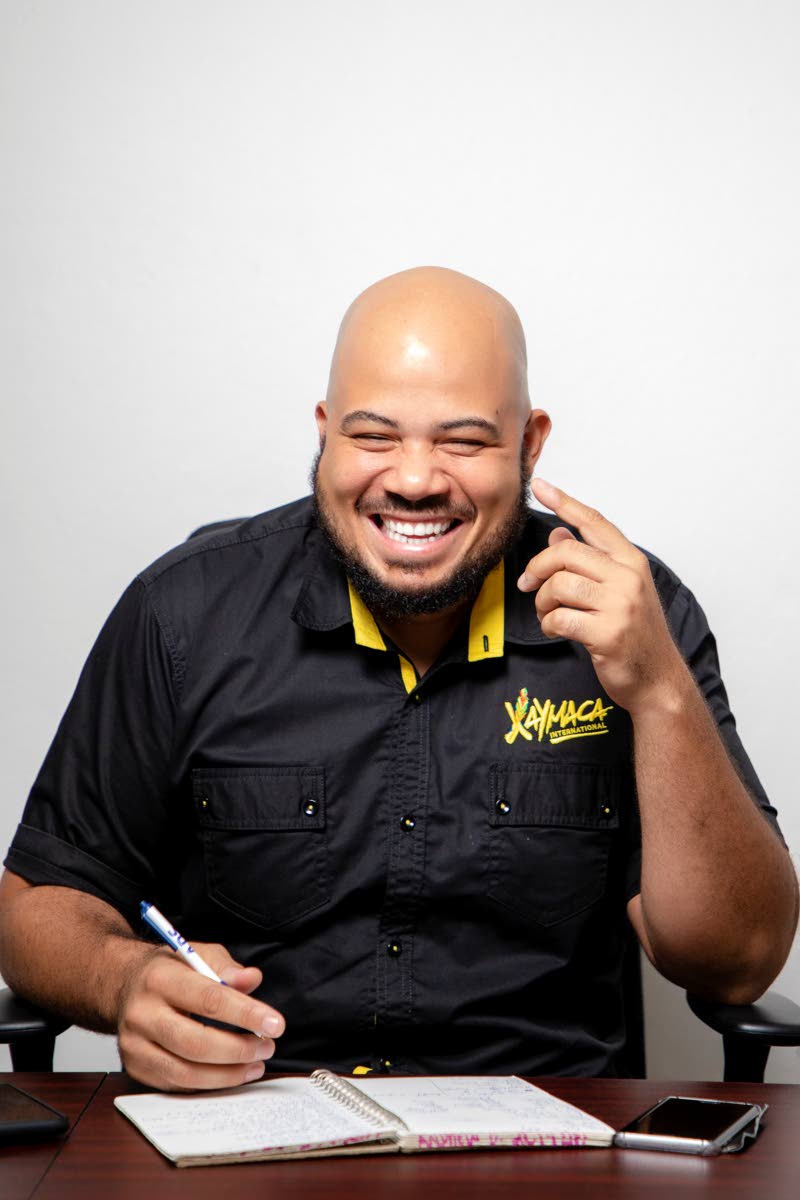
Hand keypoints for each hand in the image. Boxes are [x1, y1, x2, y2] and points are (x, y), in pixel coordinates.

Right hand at [116, 941, 284, 1090]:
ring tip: (256, 1063)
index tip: (275, 1024)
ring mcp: (134, 1045)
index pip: (208, 999)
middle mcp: (142, 1013)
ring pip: (185, 1071)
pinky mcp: (135, 1067)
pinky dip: (208, 1083)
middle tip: (267, 1047)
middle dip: (238, 1049)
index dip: (245, 1014)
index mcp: (159, 978)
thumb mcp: (196, 953)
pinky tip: (230, 1073)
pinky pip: (176, 1084)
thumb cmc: (168, 970)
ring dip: (228, 1073)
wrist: (123, 985)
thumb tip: (252, 979)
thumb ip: (225, 967)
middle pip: (195, 1042)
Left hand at [517, 478, 685, 714]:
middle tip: (527, 585)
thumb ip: (589, 563)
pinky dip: (548, 625)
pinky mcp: (608, 633)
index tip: (540, 485)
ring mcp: (621, 605)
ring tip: (548, 614)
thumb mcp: (617, 592)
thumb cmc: (636, 635)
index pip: (594, 523)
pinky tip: (556, 631)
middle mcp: (629, 578)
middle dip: (537, 568)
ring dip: (543, 602)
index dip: (565, 502)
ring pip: (558, 586)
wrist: (658, 681)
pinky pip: (559, 618)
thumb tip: (559, 535)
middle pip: (565, 553)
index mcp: (632, 562)